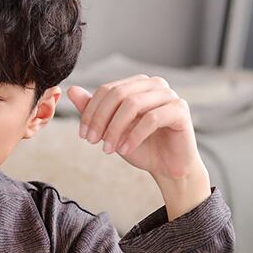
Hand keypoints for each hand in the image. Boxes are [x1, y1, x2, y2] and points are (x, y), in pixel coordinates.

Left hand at [66, 74, 200, 180]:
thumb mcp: (112, 130)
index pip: (107, 89)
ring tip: (108, 150)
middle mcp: (154, 84)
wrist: (168, 167)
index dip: (90, 111)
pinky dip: (134, 136)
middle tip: (92, 141)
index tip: (83, 135)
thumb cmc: (142, 147)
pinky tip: (125, 150)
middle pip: (118, 93)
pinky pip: (151, 119)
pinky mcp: (180, 110)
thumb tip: (71, 90)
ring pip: (133, 104)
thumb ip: (94, 111)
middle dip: (100, 119)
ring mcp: (169, 95)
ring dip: (115, 129)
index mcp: (137, 85)